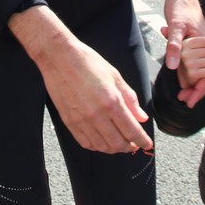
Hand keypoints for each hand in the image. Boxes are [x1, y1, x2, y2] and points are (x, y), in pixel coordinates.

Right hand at [39, 39, 151, 153]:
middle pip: (118, 143)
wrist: (58, 57)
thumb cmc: (87, 61)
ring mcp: (81, 120)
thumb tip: (142, 117)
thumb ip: (130, 98)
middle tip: (134, 143)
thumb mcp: (114, 75)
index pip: (132, 130)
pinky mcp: (69, 121)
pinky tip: (101, 140)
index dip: (142, 141)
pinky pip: (85, 143)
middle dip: (130, 147)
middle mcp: (96, 114)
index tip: (147, 144)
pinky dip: (96, 146)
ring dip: (114, 148)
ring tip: (119, 142)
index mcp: (111, 101)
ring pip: (102, 146)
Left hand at [162, 0, 204, 105]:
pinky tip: (193, 83)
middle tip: (185, 102)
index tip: (188, 101)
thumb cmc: (179, 7)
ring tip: (187, 96)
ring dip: (198, 84)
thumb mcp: (174, 25)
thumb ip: (174, 45)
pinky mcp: (199, 44)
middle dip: (198, 91)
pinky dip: (199, 75)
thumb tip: (174, 67)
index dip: (198, 90)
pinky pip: (202, 64)